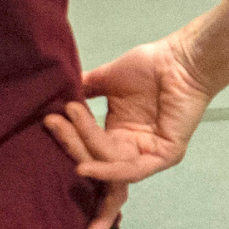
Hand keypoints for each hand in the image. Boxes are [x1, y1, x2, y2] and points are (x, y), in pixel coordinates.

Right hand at [45, 32, 216, 183]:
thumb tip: (55, 96)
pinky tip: (85, 165)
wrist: (180, 57)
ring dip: (84, 146)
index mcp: (119, 136)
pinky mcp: (165, 156)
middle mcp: (133, 150)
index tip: (48, 123)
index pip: (90, 153)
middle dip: (71, 146)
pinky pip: (131, 171)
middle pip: (95, 161)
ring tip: (66, 124)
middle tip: (52, 123)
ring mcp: (149, 156)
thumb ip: (84, 90)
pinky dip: (107, 170)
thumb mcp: (108, 79)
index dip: (69, 146)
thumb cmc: (151, 66)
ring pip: (108, 164)